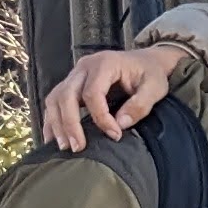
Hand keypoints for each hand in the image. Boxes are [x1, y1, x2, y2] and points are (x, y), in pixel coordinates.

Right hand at [44, 47, 183, 153]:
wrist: (144, 61)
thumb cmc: (150, 73)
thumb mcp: (155, 87)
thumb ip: (140, 104)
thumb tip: (120, 124)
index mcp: (105, 64)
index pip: (93, 93)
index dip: (101, 117)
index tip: (115, 135)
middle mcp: (84, 67)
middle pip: (66, 95)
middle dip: (70, 123)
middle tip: (78, 147)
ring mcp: (75, 74)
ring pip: (55, 98)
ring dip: (57, 123)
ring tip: (64, 146)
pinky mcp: (71, 83)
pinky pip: (55, 100)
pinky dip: (52, 119)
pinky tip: (52, 138)